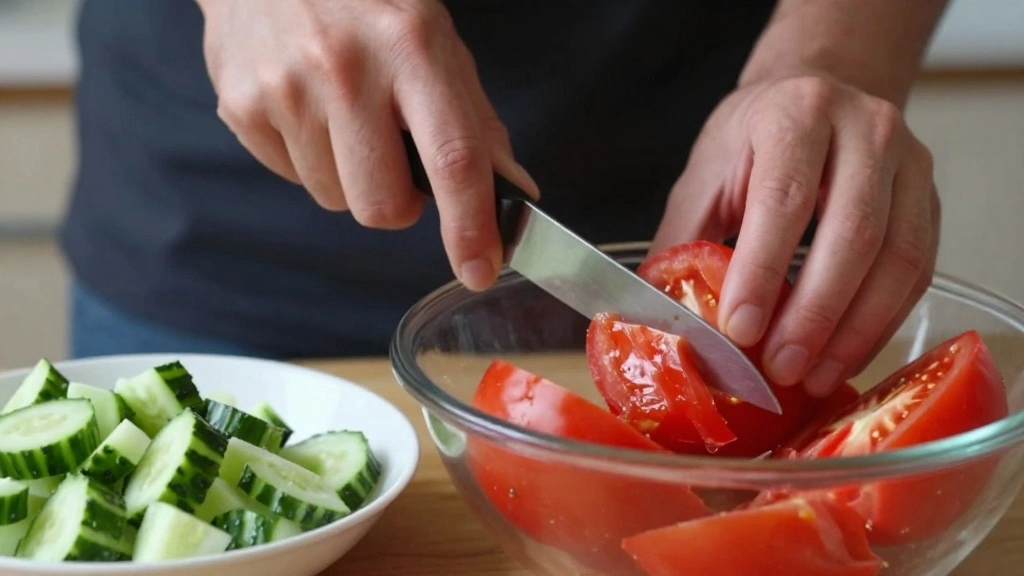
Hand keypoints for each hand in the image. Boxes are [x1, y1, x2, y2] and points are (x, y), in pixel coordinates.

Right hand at [196, 0, 537, 290]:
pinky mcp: (241, 106)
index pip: (451, 158)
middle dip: (398, 206)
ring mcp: (286, 89)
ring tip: (344, 118)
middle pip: (381, 205)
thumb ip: (475, 121)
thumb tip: (514, 191)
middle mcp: (345, 68)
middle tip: (397, 164)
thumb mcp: (435, 40)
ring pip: (335, 199)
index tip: (479, 269)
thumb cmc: (364, 3)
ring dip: (350, 178)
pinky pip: (292, 179)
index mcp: (411, 46)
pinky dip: (309, 160)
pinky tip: (308, 110)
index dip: (469, 226)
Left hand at [651, 75, 939, 396]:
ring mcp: (909, 164)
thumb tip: (659, 315)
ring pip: (898, 257)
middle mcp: (865, 129)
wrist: (814, 97)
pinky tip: (845, 355)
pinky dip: (881, 323)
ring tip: (813, 375)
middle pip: (853, 232)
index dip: (762, 270)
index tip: (740, 330)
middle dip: (815, 312)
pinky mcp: (930, 202)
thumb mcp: (705, 177)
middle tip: (782, 367)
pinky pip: (918, 272)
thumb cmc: (752, 141)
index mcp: (796, 114)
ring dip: (855, 330)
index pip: (783, 198)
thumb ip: (682, 242)